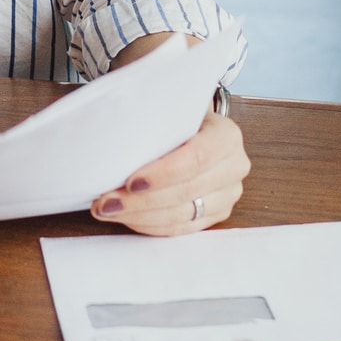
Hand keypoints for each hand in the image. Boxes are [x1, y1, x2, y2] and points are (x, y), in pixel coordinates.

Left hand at [89, 113, 248, 235]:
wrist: (198, 130)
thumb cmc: (179, 119)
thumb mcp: (173, 111)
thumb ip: (154, 122)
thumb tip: (113, 135)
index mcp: (227, 136)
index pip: (196, 159)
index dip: (163, 174)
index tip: (130, 182)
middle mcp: (234, 168)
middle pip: (185, 192)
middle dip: (141, 201)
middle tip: (106, 202)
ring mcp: (227, 195)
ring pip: (180, 216)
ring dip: (139, 216)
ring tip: (107, 209)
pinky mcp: (215, 215)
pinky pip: (179, 229)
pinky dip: (149, 225)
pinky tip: (126, 217)